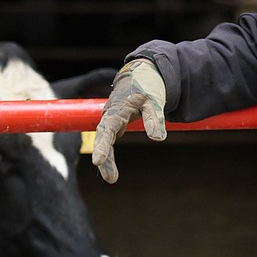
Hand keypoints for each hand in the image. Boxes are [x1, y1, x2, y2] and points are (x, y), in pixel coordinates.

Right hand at [92, 59, 166, 183]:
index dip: (103, 146)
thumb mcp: (154, 101)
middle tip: (109, 178)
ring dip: (107, 161)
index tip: (98, 161)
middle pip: (103, 139)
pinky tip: (111, 173)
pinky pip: (110, 142)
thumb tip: (158, 139)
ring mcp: (112, 122)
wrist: (142, 76)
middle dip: (105, 158)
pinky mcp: (116, 126)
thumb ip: (155, 118)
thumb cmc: (146, 87)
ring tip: (111, 179)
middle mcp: (110, 116)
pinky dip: (110, 156)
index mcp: (117, 109)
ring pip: (106, 142)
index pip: (107, 129)